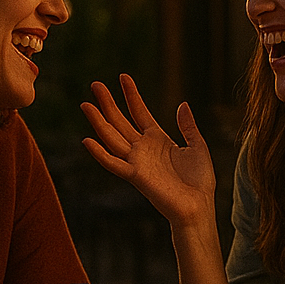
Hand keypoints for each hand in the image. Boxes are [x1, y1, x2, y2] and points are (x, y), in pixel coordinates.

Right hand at [82, 75, 215, 227]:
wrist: (199, 206)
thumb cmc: (199, 181)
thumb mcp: (197, 146)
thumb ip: (188, 126)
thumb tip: (182, 104)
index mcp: (158, 140)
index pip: (140, 112)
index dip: (131, 95)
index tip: (123, 77)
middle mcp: (143, 149)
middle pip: (121, 121)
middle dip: (108, 103)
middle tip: (95, 85)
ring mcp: (137, 162)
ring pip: (112, 137)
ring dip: (98, 121)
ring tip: (86, 104)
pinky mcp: (136, 176)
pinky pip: (114, 164)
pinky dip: (100, 154)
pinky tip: (87, 140)